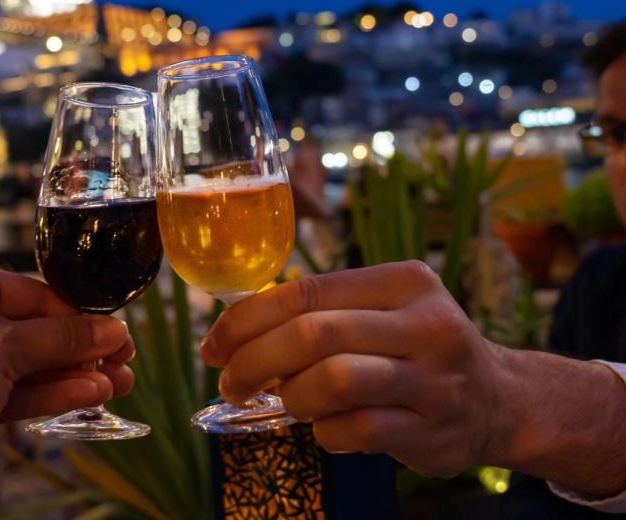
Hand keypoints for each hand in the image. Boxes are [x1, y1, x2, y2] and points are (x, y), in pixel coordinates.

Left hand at [0, 252, 133, 503]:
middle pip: (26, 328)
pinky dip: (39, 394)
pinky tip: (85, 396)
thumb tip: (110, 332)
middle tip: (126, 363)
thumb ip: (59, 341)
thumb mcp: (1, 348)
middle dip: (78, 349)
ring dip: (67, 375)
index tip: (117, 332)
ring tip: (119, 385)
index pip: (28, 291)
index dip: (77, 315)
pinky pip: (0, 392)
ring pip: (17, 364)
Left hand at [200, 261, 506, 476]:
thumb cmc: (418, 349)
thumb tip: (235, 330)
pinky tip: (326, 428)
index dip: (246, 319)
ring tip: (289, 402)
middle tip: (230, 383)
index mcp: (405, 282)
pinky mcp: (434, 431)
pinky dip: (325, 432)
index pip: (304, 291)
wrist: (502, 400)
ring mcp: (435, 380)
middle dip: (254, 360)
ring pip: (335, 381)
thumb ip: (321, 311)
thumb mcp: (384, 310)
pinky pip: (356, 430)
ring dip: (293, 396)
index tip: (213, 345)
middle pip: (314, 334)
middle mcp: (427, 324)